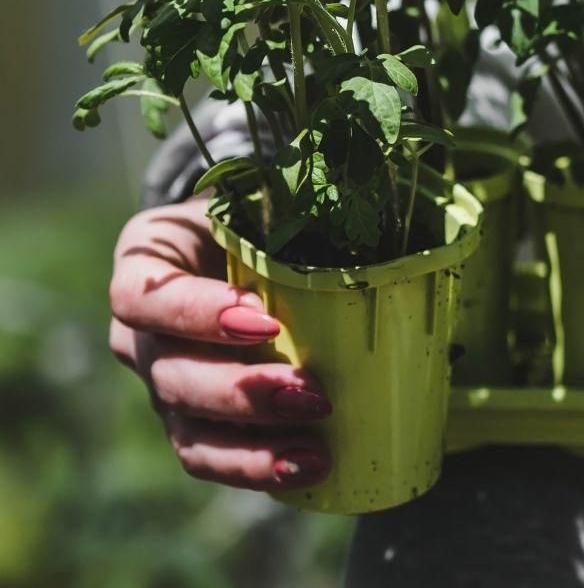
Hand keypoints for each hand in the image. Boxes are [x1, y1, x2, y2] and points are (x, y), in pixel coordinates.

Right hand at [107, 197, 331, 490]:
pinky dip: (256, 468)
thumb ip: (292, 203)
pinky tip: (307, 469)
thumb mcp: (264, 197)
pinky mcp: (189, 418)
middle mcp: (139, 329)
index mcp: (144, 261)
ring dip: (253, 444)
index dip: (197, 315)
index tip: (264, 321)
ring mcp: (161, 379)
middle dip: (242, 391)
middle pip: (171, 374)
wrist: (246, 240)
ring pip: (188, 426)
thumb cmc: (259, 213)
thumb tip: (362, 205)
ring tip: (315, 451)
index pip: (144, 296)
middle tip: (313, 393)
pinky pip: (208, 455)